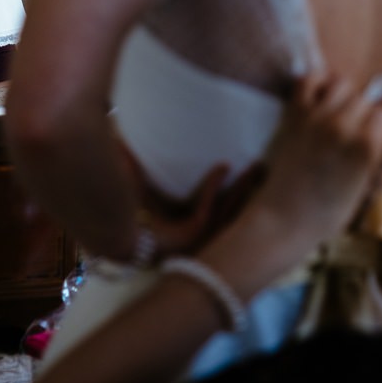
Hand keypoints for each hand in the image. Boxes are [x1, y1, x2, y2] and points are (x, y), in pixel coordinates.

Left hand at [121, 142, 264, 261]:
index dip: (234, 190)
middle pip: (231, 206)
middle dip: (247, 187)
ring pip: (230, 207)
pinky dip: (215, 186)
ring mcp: (201, 236)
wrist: (123, 241)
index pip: (219, 205)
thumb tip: (120, 141)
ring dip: (244, 187)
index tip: (243, 169)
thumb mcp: (140, 191)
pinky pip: (209, 206)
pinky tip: (223, 166)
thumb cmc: (130, 220)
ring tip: (257, 167)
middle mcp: (200, 232)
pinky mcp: (195, 234)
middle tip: (261, 167)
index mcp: (191, 225)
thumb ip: (134, 168)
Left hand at [251, 75, 381, 255]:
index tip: (371, 139)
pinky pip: (308, 79)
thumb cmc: (328, 214)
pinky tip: (319, 98)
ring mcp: (317, 116)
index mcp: (367, 147)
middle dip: (362, 113)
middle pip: (363, 99)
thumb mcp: (366, 192)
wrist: (284, 218)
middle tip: (351, 130)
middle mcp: (344, 125)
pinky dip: (316, 82)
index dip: (379, 128)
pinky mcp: (294, 113)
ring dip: (342, 96)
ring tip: (336, 113)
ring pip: (341, 83)